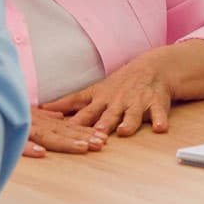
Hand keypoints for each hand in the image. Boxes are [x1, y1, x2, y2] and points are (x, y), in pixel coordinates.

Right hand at [23, 106, 107, 157]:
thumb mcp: (26, 113)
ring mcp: (19, 129)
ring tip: (83, 147)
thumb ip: (44, 116)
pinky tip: (41, 153)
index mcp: (38, 119)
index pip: (65, 127)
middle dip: (82, 137)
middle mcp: (32, 123)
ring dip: (64, 142)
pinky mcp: (4, 137)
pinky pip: (17, 143)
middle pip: (60, 131)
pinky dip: (28, 147)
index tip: (103, 139)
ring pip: (45, 136)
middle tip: (101, 143)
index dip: (84, 132)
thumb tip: (60, 115)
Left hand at [43, 53, 175, 135]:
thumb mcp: (94, 91)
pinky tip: (161, 128)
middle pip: (108, 116)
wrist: (153, 68)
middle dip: (101, 125)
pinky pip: (159, 113)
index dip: (72, 119)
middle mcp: (117, 101)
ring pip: (132, 115)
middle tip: (93, 135)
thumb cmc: (120, 84)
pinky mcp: (155, 104)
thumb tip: (42, 110)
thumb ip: (70, 103)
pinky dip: (160, 120)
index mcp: (101, 99)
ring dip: (128, 122)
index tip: (60, 129)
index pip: (83, 110)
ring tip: (124, 131)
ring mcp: (136, 102)